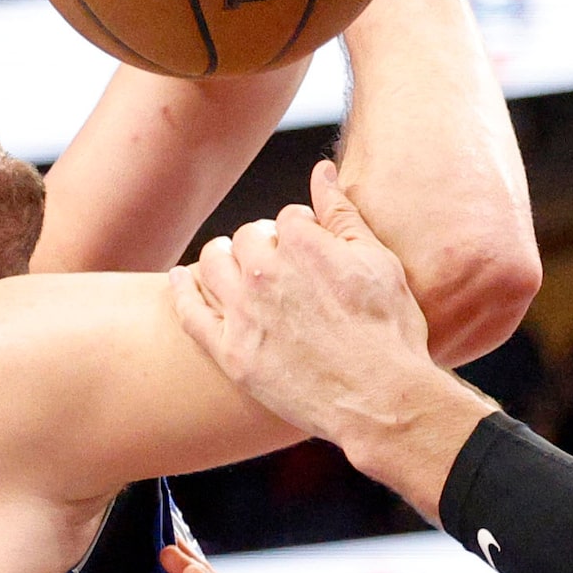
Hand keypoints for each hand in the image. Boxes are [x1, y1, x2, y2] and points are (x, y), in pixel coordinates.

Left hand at [170, 160, 455, 458]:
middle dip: (262, 244)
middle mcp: (265, 271)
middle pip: (247, 237)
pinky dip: (183, 289)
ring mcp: (243, 312)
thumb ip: (344, 213)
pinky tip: (183, 279)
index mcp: (302, 242)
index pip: (288, 219)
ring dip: (222, 258)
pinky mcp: (230, 352)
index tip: (310, 250)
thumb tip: (322, 172)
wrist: (381, 399)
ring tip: (233, 266)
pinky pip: (189, 311)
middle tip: (277, 264)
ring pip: (212, 264)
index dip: (302, 232)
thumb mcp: (379, 262)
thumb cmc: (390, 332)